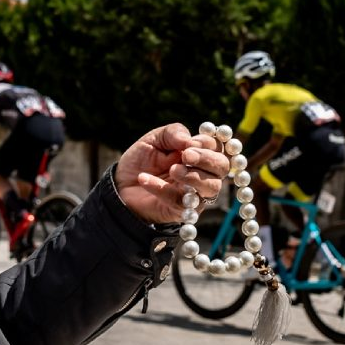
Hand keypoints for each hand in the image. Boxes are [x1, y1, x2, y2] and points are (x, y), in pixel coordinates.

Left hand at [115, 123, 230, 223]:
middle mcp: (203, 173)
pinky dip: (163, 189)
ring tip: (172, 170)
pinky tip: (144, 179)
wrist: (122, 184)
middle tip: (186, 156)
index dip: (207, 143)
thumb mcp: (154, 139)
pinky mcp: (182, 210)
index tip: (189, 143)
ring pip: (211, 188)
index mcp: (200, 153)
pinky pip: (180, 202)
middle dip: (207, 159)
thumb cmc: (143, 159)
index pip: (217, 146)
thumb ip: (172, 133)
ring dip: (194, 177)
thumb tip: (190, 140)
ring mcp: (196, 193)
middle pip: (222, 167)